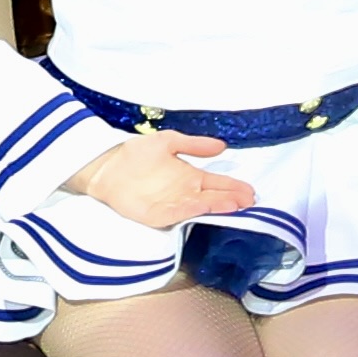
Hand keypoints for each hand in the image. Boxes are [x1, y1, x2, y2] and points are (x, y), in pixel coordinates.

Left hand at [62, 130, 259, 229]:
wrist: (107, 164)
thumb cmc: (136, 154)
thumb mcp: (169, 141)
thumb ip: (194, 144)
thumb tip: (222, 145)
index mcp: (190, 177)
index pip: (217, 184)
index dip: (234, 187)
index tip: (251, 190)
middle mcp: (185, 193)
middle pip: (214, 198)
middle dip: (233, 199)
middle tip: (251, 201)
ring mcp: (173, 205)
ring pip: (201, 207)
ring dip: (218, 206)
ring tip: (237, 205)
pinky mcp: (158, 215)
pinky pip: (180, 213)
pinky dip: (194, 210)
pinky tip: (207, 206)